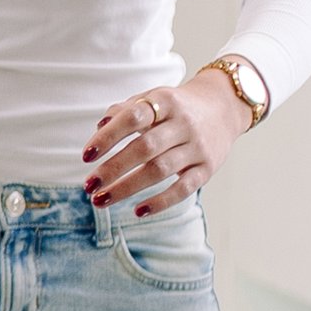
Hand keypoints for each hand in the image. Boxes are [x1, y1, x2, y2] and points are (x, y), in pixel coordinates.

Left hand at [86, 70, 245, 214]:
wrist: (224, 107)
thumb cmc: (174, 107)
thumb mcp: (152, 99)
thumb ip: (124, 111)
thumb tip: (99, 129)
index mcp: (165, 101)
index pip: (133, 117)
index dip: (108, 136)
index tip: (86, 156)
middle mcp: (183, 123)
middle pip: (144, 148)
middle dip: (113, 169)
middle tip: (88, 186)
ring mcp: (197, 147)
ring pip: (160, 170)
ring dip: (127, 188)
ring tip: (101, 200)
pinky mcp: (208, 168)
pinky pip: (184, 188)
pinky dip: (161, 201)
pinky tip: (137, 211)